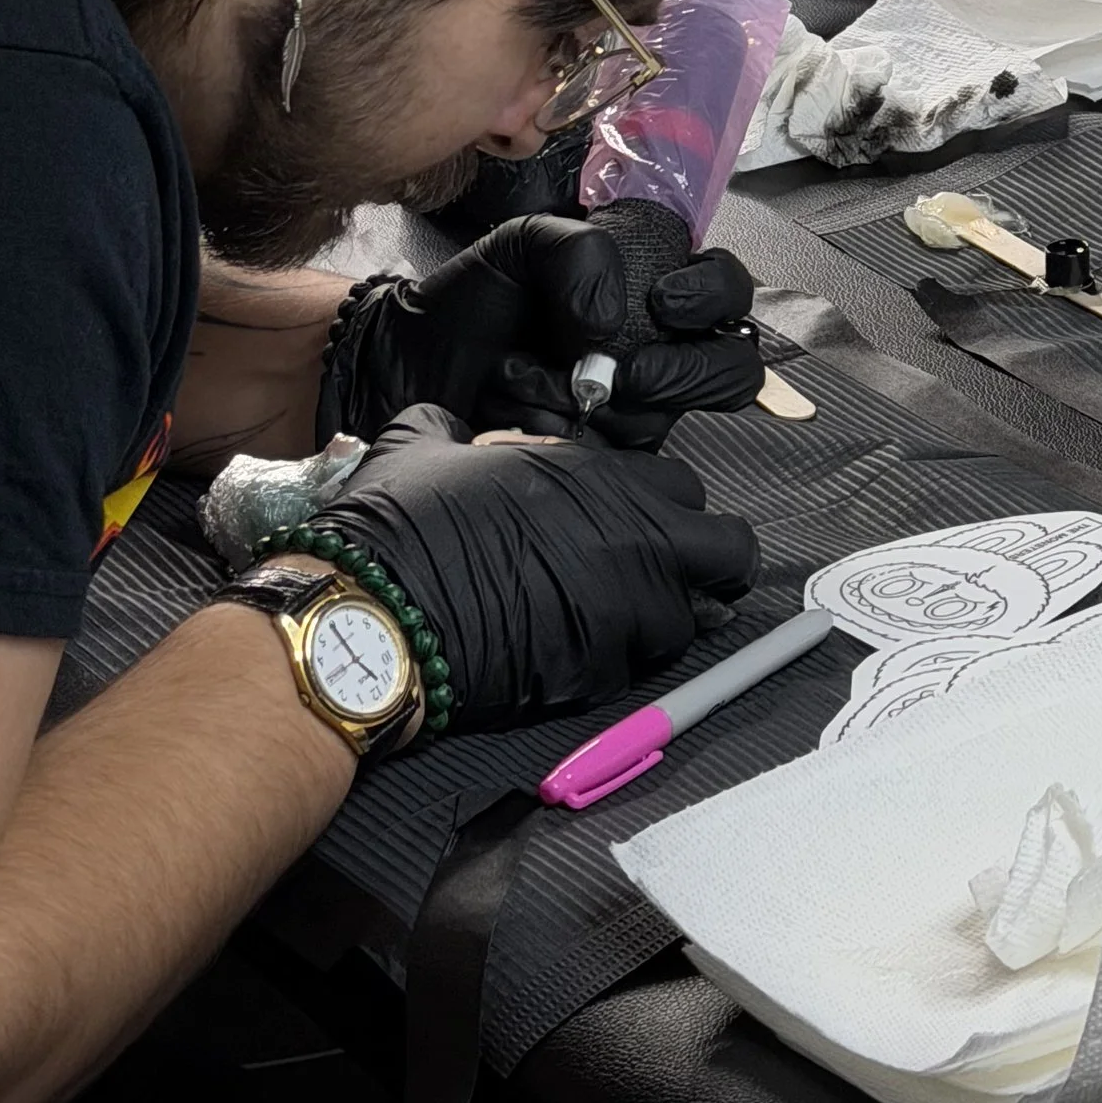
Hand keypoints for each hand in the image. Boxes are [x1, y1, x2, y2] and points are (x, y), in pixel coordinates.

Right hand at [306, 406, 759, 730]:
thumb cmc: (399, 525)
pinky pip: (634, 670)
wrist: (371, 614)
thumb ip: (457, 430)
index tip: (642, 525)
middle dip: (711, 566)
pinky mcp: (597, 673)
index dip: (667, 510)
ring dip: (664, 621)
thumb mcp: (423, 446)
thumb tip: (452, 429)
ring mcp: (622, 612)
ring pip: (691, 621)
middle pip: (730, 553)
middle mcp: (631, 542)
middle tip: (674, 576)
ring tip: (617, 623)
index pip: (686, 490)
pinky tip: (573, 654)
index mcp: (600, 480)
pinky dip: (615, 665)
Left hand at [319, 217, 761, 450]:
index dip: (714, 295)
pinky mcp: (604, 458)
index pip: (726, 289)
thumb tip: (610, 323)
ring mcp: (635, 408)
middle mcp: (658, 349)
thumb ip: (579, 252)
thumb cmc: (473, 298)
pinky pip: (622, 459)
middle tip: (622, 367)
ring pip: (670, 416)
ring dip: (612, 403)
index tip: (664, 300)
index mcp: (652, 286)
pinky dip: (577, 438)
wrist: (410, 361)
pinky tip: (532, 419)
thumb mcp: (524, 241)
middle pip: (730, 367)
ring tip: (551, 384)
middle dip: (682, 370)